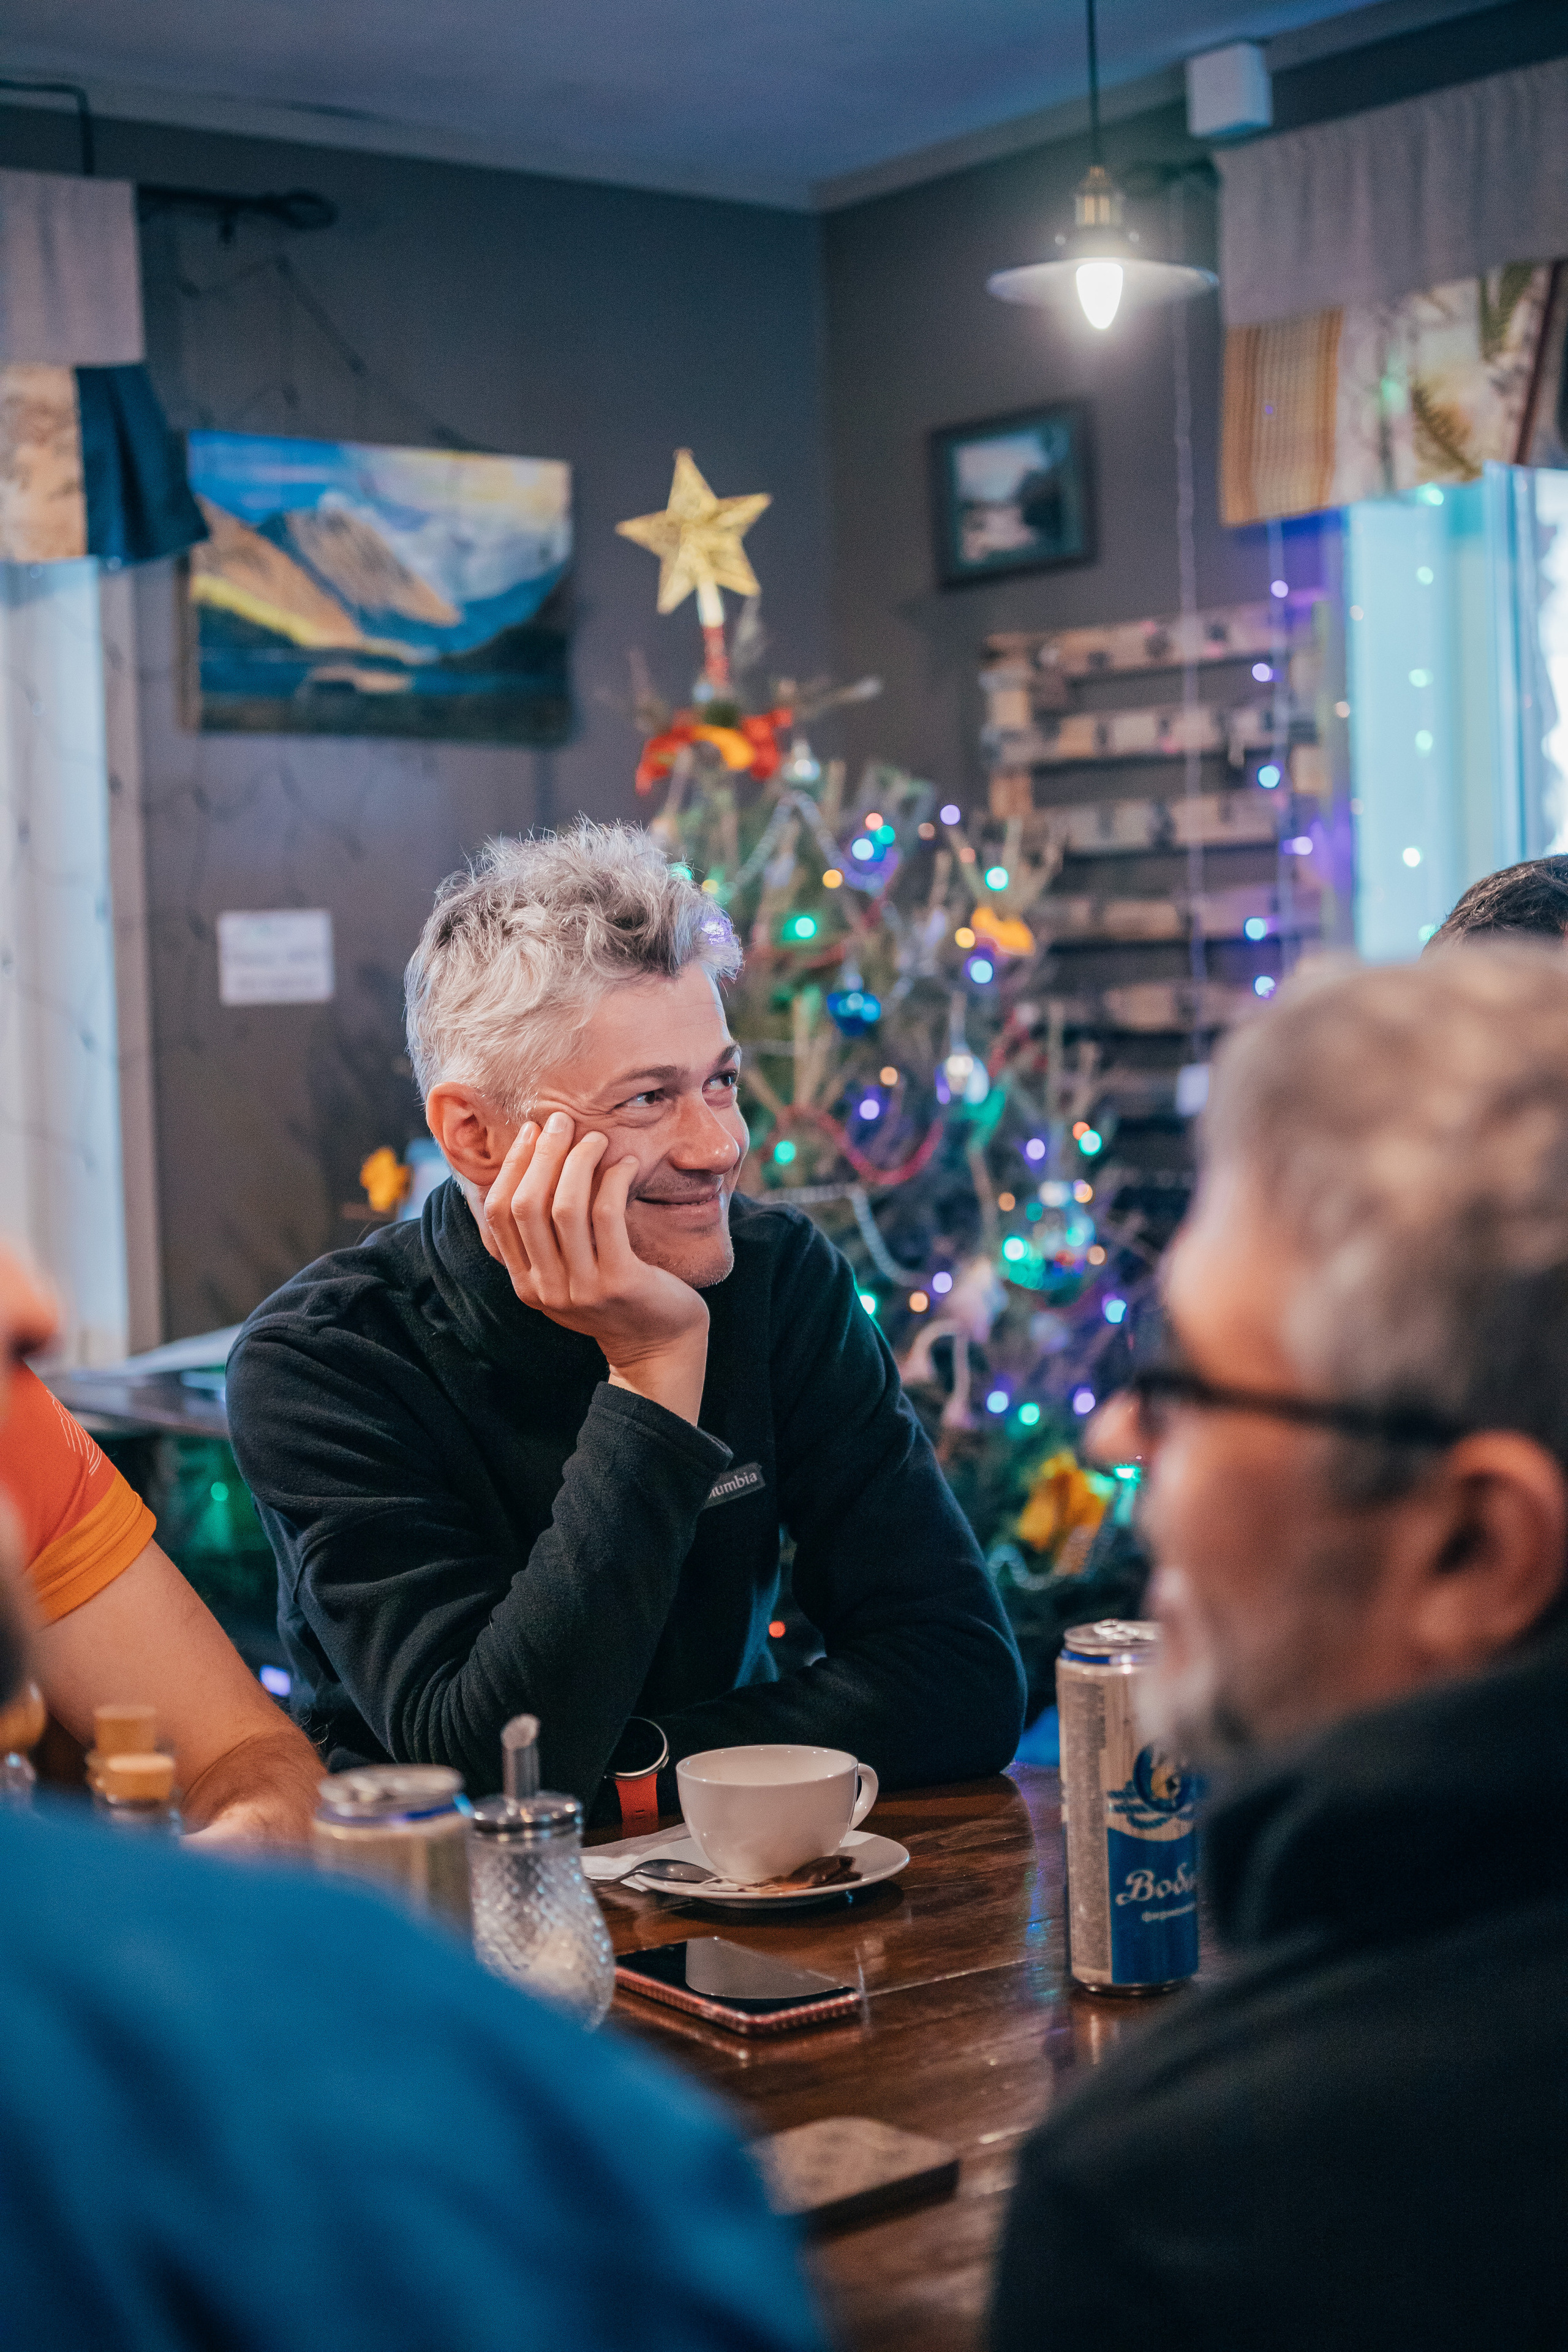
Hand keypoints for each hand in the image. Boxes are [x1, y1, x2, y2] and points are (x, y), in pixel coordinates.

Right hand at [480, 1114, 709, 1422]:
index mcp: (524, 1283)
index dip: (513, 1166)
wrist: (659, 1346)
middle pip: (527, 1205)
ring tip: (596, 1137)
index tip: (532, 1133)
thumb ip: (544, 1237)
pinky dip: (613, 1181)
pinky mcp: (619, 1282)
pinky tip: (625, 1165)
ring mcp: (581, 1288)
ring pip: (565, 1207)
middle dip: (542, 1154)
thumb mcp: (567, 1273)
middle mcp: (545, 1288)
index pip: (499, 1214)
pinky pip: (607, 1216)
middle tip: (561, 1121)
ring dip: (578, 1162)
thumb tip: (528, 1169)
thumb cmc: (615, 1296)